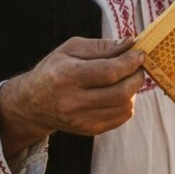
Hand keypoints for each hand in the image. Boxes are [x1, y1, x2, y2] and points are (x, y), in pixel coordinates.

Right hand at [0, 37, 145, 156]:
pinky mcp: (90, 129)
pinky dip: (127, 103)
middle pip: (121, 92)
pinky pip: (122, 117)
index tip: (140, 54)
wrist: (33, 103)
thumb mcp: (71, 49)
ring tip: (126, 78)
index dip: (130, 62)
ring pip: (125, 106)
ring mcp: (82, 119)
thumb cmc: (55, 69)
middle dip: (137, 76)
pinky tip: (119, 92)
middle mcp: (73, 101)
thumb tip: (130, 43)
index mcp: (67, 76)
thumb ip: (102, 46)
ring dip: (134, 90)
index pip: (109, 72)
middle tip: (137, 66)